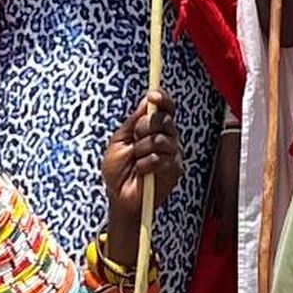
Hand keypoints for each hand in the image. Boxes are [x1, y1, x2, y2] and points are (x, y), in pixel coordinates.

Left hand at [96, 94, 182, 225]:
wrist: (118, 197)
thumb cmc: (117, 170)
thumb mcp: (119, 141)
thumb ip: (134, 121)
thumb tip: (148, 100)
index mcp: (154, 128)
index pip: (166, 108)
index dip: (163, 99)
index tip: (153, 95)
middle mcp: (167, 138)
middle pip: (164, 119)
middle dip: (144, 127)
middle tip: (135, 139)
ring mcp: (173, 154)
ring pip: (161, 140)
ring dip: (142, 150)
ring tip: (135, 161)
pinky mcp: (175, 170)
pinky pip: (161, 159)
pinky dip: (146, 164)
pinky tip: (141, 171)